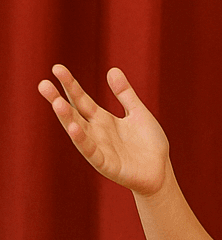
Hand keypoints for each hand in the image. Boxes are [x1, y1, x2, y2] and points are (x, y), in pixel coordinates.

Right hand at [38, 65, 170, 196]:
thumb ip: (125, 94)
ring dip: (67, 118)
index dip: (70, 85)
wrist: (161, 172)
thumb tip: (112, 69)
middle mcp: (96, 132)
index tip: (57, 68)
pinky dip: (83, 141)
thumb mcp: (138, 113)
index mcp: (103, 119)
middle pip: (74, 113)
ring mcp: (99, 148)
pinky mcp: (106, 164)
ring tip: (56, 103)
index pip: (82, 99)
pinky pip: (92, 151)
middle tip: (43, 84)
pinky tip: (74, 128)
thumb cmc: (149, 144)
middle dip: (58, 99)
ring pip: (78, 132)